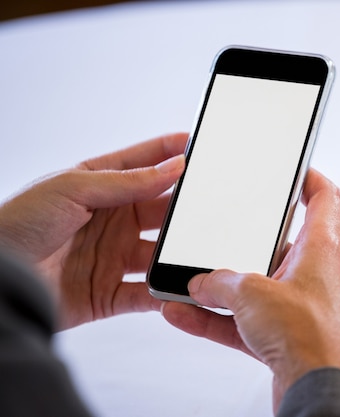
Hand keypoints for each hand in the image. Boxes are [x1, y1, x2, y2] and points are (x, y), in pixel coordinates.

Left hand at [0, 133, 186, 329]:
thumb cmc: (18, 224)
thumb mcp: (73, 188)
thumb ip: (127, 181)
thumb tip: (172, 167)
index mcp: (98, 186)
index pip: (142, 163)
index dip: (169, 152)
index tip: (198, 145)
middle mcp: (110, 221)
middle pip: (159, 210)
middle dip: (184, 207)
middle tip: (211, 203)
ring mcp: (112, 257)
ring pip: (160, 253)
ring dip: (179, 252)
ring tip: (201, 248)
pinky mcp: (110, 293)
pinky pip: (148, 294)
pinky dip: (167, 293)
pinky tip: (183, 287)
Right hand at [162, 169, 339, 411]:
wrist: (316, 390)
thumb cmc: (309, 338)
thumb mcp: (252, 294)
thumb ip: (221, 283)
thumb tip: (202, 284)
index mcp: (321, 249)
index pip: (326, 198)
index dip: (309, 177)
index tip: (291, 168)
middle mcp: (313, 274)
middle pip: (281, 243)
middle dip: (245, 240)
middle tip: (220, 232)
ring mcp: (298, 306)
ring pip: (256, 286)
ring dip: (221, 286)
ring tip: (188, 282)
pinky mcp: (283, 336)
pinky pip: (243, 321)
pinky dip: (215, 318)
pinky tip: (182, 315)